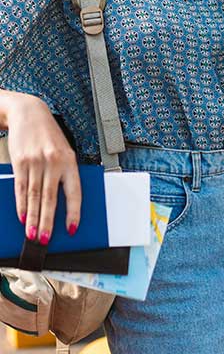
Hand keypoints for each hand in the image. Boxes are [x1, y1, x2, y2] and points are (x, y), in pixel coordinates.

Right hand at [6, 94, 80, 244]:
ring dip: (32, 218)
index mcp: (70, 161)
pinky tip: (22, 217)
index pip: (74, 191)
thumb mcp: (63, 151)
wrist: (29, 113)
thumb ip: (62, 174)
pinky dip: (21, 205)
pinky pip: (21, 188)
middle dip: (47, 222)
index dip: (73, 212)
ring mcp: (36, 162)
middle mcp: (54, 161)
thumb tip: (61, 204)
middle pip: (50, 198)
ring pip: (34, 196)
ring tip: (31, 234)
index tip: (71, 228)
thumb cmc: (49, 135)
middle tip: (44, 240)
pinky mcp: (21, 161)